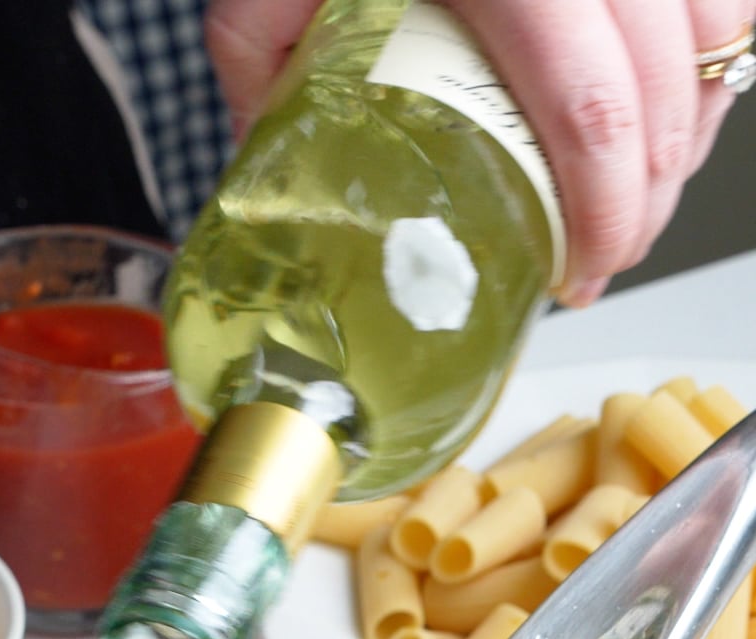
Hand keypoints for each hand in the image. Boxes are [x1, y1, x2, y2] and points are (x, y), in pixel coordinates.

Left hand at [205, 0, 750, 304]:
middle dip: (648, 197)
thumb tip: (269, 172)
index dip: (603, 206)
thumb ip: (263, 62)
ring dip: (688, 135)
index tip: (583, 268)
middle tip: (606, 257)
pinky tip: (670, 114)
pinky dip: (707, 59)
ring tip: (639, 199)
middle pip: (661, 87)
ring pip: (708, 36)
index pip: (586, 104)